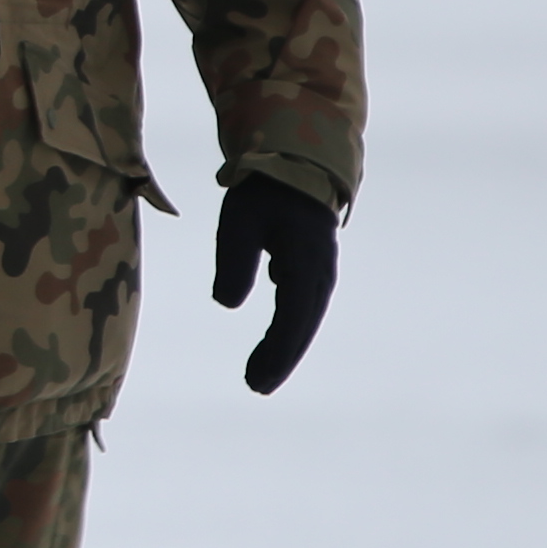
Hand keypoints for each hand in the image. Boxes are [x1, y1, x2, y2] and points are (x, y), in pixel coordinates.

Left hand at [213, 176, 336, 392]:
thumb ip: (234, 261)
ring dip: (285, 346)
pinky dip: (287, 326)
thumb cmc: (264, 190)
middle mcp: (319, 273)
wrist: (294, 160)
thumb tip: (227, 303)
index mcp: (304, 265)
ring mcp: (318, 270)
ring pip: (304, 318)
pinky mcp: (310, 265)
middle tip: (256, 386)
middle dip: (281, 359)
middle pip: (301, 326)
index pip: (291, 320)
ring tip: (259, 374)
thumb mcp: (239, 222)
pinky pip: (301, 305)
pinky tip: (272, 340)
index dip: (276, 354)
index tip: (257, 381)